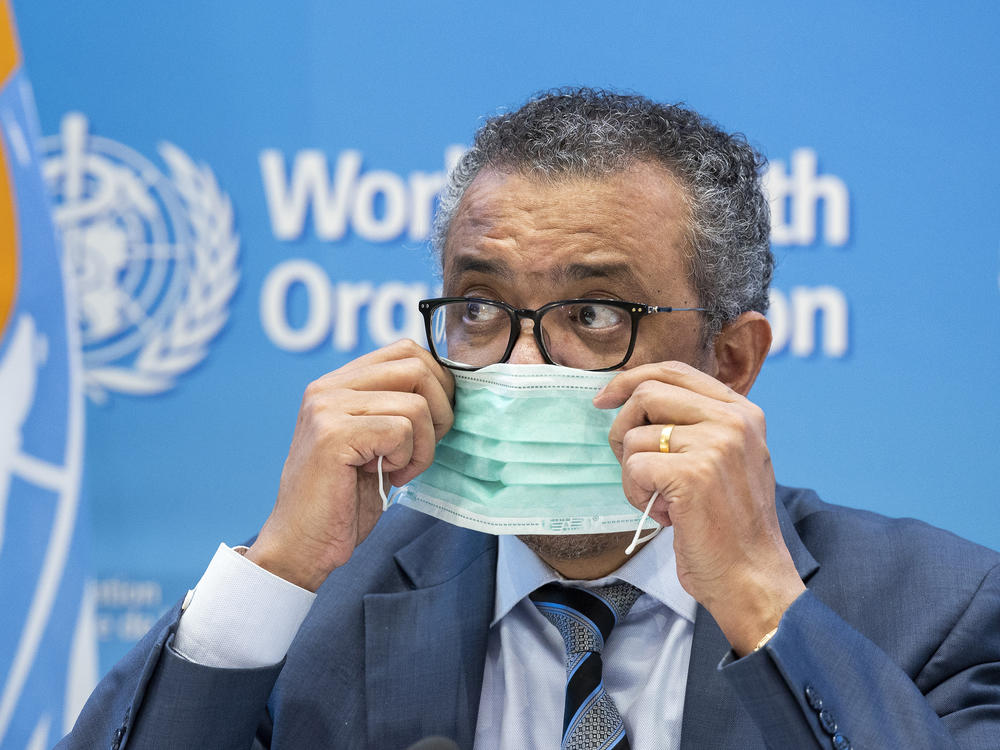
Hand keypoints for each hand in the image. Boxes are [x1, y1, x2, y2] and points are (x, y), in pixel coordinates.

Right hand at [247, 339, 453, 591]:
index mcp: (336, 383)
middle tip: (425, 448)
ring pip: (415, 403)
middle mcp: (327, 388)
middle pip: (416, 366)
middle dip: (441, 409)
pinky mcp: (334, 435)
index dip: (438, 381)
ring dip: (423, 445)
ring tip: (400, 469)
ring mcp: (328, 408)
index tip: (436, 421)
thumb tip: (447, 385)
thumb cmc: (343, 499)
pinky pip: (401, 430)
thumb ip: (394, 407)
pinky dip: (407, 459)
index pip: (406, 350)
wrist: (302, 545)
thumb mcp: (373, 441)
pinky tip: (388, 476)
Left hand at [594, 361, 804, 655]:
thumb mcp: (726, 458)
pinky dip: (636, 494)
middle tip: (630, 463)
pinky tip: (664, 515)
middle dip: (622, 427)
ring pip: (635, 435)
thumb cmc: (729, 525)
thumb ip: (695, 424)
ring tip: (662, 500)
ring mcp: (715, 444)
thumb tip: (634, 397)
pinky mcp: (692, 473)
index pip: (675, 370)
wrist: (751, 576)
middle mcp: (733, 420)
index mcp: (742, 411)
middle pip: (647, 393)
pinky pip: (633, 467)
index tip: (604, 398)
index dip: (631, 379)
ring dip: (634, 473)